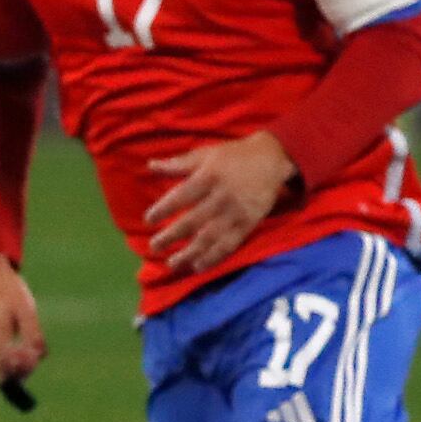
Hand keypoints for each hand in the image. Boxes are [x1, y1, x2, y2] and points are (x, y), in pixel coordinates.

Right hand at [0, 252, 46, 386]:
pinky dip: (3, 352)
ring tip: (25, 341)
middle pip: (0, 372)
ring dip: (11, 360)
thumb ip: (33, 337)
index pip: (8, 369)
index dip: (24, 370)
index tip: (35, 359)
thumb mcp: (28, 312)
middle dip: (18, 370)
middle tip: (34, 354)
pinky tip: (13, 335)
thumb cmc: (10, 291)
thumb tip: (38, 359)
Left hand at [145, 132, 295, 276]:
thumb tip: (150, 165)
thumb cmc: (233, 156)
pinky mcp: (248, 224)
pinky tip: (198, 267)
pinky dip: (214, 258)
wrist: (272, 159)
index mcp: (209, 177)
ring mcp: (236, 213)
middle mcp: (221, 197)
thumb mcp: (205, 154)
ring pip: (210, 237)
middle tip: (154, 246)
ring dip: (190, 253)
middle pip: (194, 221)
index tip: (148, 220)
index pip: (182, 196)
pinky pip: (230, 244)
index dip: (164, 209)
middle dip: (172, 236)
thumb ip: (178, 163)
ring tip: (172, 264)